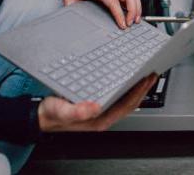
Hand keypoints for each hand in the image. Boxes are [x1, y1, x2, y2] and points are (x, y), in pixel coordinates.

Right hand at [37, 74, 156, 132]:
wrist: (42, 115)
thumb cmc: (51, 114)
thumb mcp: (61, 110)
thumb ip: (76, 111)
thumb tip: (94, 107)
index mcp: (99, 119)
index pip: (126, 105)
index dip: (138, 92)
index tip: (147, 79)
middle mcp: (102, 116)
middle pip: (129, 102)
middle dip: (142, 89)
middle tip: (152, 73)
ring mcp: (101, 111)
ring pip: (124, 99)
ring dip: (135, 87)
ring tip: (144, 75)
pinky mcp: (97, 104)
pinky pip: (116, 95)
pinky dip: (125, 86)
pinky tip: (127, 78)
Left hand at [63, 0, 141, 28]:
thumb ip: (70, 7)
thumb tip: (70, 20)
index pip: (113, 1)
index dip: (119, 13)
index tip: (122, 24)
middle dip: (133, 10)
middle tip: (130, 23)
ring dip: (137, 7)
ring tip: (136, 20)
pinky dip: (136, 4)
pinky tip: (134, 13)